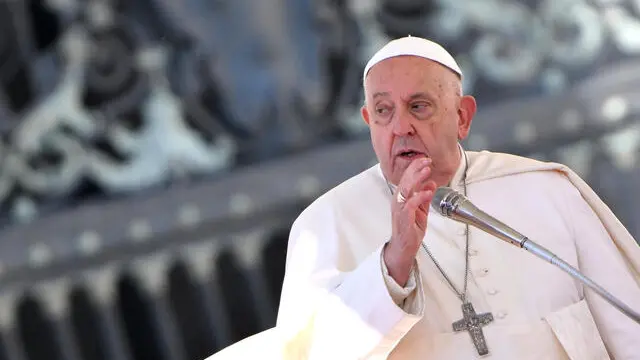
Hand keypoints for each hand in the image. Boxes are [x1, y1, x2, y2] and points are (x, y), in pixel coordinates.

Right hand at [384, 157, 436, 285]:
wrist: (405, 246)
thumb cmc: (410, 228)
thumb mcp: (421, 209)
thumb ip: (425, 196)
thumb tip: (431, 183)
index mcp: (402, 197)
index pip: (407, 178)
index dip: (415, 168)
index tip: (425, 160)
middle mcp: (398, 201)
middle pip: (405, 180)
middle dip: (416, 169)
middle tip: (426, 160)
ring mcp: (400, 209)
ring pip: (406, 189)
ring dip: (417, 179)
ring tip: (426, 171)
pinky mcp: (404, 218)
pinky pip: (410, 204)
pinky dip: (419, 197)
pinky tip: (427, 192)